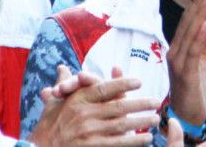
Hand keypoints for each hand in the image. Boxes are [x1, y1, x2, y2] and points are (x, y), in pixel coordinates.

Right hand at [29, 65, 159, 145]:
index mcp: (76, 101)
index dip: (122, 83)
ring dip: (141, 122)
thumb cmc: (48, 127)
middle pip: (118, 107)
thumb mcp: (54, 104)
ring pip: (122, 125)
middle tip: (157, 102)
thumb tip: (62, 67)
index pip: (103, 89)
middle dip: (140, 104)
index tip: (138, 81)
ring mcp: (89, 134)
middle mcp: (84, 115)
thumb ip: (64, 85)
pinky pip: (118, 144)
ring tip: (155, 119)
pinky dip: (134, 141)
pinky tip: (146, 139)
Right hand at [166, 0, 205, 127]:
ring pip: (189, 34)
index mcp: (179, 48)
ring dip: (199, 15)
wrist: (188, 115)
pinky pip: (192, 52)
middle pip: (187, 23)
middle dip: (198, 4)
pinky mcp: (185, 74)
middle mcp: (175, 52)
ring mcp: (178, 63)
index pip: (188, 22)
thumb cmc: (195, 88)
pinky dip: (199, 37)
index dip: (197, 5)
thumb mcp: (205, 62)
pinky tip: (205, 24)